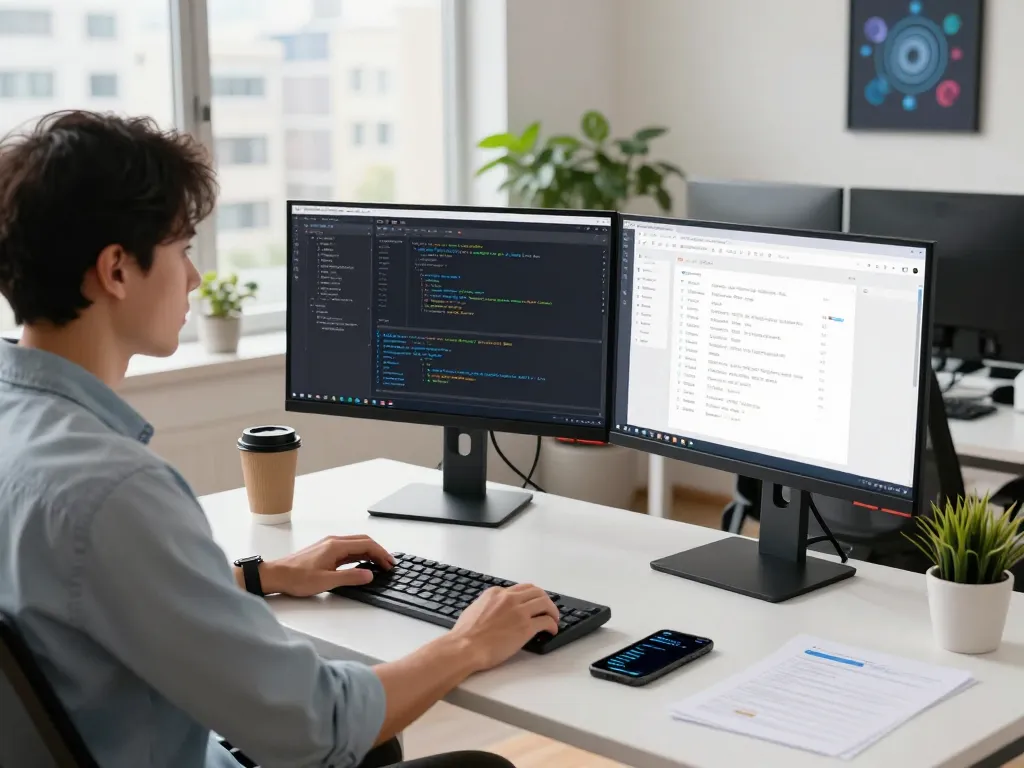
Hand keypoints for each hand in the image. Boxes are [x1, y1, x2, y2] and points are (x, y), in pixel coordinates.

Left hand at [259, 535, 393, 596]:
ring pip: (356, 544)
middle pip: (363, 541)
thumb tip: (369, 575)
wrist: (275, 575)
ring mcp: (328, 545)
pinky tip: (361, 564)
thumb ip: (350, 578)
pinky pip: (348, 549)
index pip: (367, 544)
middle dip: (378, 551)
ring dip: (369, 552)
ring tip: (379, 564)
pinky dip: (359, 554)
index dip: (381, 553)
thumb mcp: (326, 581)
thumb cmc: (297, 578)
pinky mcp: (324, 551)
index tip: (390, 564)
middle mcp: (333, 542)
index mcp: (336, 546)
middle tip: (388, 564)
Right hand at [449, 584, 558, 671]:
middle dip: (545, 600)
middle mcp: (509, 598)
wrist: (465, 647)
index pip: (520, 589)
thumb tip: (495, 610)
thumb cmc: (465, 634)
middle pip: (536, 592)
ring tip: (553, 620)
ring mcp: (519, 611)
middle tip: (548, 610)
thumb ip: (488, 605)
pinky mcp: (526, 627)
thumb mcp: (475, 609)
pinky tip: (552, 631)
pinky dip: (552, 625)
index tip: (534, 604)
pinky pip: (546, 621)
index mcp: (496, 593)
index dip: (530, 597)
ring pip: (545, 603)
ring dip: (552, 611)